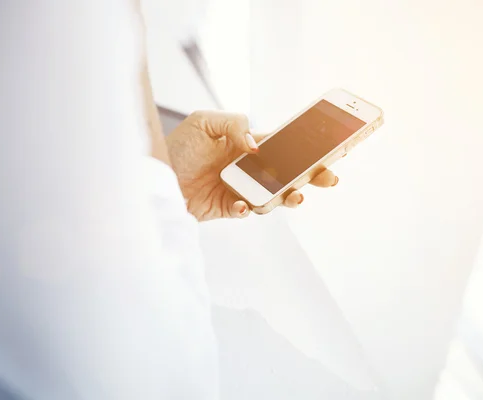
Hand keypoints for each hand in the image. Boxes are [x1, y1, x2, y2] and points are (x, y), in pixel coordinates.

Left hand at [166, 110, 338, 220]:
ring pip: (273, 197)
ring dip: (286, 197)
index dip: (307, 148)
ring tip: (295, 196)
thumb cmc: (178, 145)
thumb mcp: (204, 122)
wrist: (153, 173)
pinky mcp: (227, 207)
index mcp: (247, 146)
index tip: (329, 149)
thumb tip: (255, 145)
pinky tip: (240, 204)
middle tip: (328, 178)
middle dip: (311, 177)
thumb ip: (234, 124)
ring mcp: (240, 189)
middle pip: (288, 174)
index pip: (284, 146)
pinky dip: (246, 209)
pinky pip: (245, 211)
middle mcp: (248, 169)